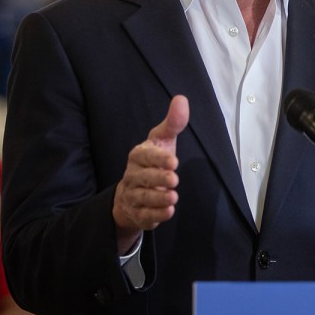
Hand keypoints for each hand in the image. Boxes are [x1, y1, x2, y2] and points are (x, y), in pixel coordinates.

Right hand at [113, 95, 188, 248]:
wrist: (133, 192)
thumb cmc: (153, 162)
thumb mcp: (163, 141)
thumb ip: (173, 123)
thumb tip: (181, 99)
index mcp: (138, 155)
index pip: (145, 155)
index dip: (158, 159)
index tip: (173, 161)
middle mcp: (133, 175)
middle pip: (143, 177)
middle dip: (158, 179)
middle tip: (174, 179)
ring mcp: (133, 195)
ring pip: (142, 197)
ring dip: (158, 198)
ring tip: (173, 197)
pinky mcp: (137, 213)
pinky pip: (144, 215)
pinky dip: (156, 215)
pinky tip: (168, 212)